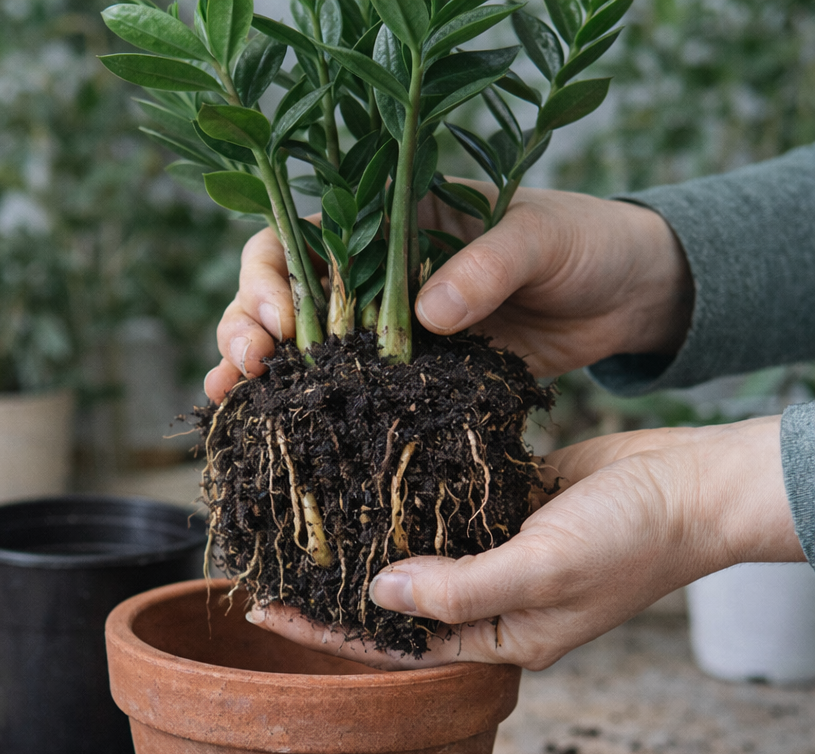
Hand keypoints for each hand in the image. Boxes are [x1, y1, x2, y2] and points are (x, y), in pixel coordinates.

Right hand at [204, 183, 693, 400]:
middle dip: (248, 324)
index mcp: (393, 222)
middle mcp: (375, 275)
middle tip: (247, 364)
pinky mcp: (411, 379)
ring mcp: (388, 331)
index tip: (279, 315)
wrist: (626, 297)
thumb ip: (488, 265)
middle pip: (282, 294)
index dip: (273, 273)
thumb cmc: (587, 243)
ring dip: (258, 371)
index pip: (304, 236)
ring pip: (301, 347)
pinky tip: (272, 427)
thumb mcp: (542, 238)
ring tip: (230, 396)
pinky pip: (350, 392)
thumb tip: (427, 314)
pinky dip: (309, 409)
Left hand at [245, 416, 804, 669]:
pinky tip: (363, 479)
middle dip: (336, 584)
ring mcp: (494, 552)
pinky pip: (443, 508)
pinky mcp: (503, 507)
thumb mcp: (543, 573)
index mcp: (498, 639)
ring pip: (415, 552)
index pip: (394, 645)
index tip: (268, 611)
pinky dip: (406, 498)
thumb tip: (378, 592)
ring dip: (366, 537)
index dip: (329, 631)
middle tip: (272, 563)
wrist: (692, 484)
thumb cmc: (631, 541)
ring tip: (304, 520)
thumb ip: (459, 589)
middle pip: (396, 599)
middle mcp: (489, 601)